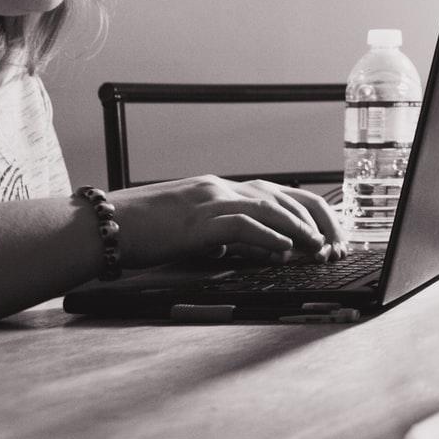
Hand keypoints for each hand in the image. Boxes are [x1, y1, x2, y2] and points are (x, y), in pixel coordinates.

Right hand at [108, 176, 345, 267]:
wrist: (100, 227)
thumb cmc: (142, 233)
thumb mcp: (194, 232)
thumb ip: (230, 236)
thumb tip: (267, 249)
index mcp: (222, 189)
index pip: (282, 194)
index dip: (312, 214)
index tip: (333, 236)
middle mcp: (221, 188)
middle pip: (286, 196)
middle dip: (318, 222)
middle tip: (338, 246)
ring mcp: (208, 200)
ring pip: (270, 207)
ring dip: (300, 229)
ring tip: (321, 248)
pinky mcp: (195, 220)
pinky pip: (241, 224)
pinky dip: (267, 237)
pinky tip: (285, 250)